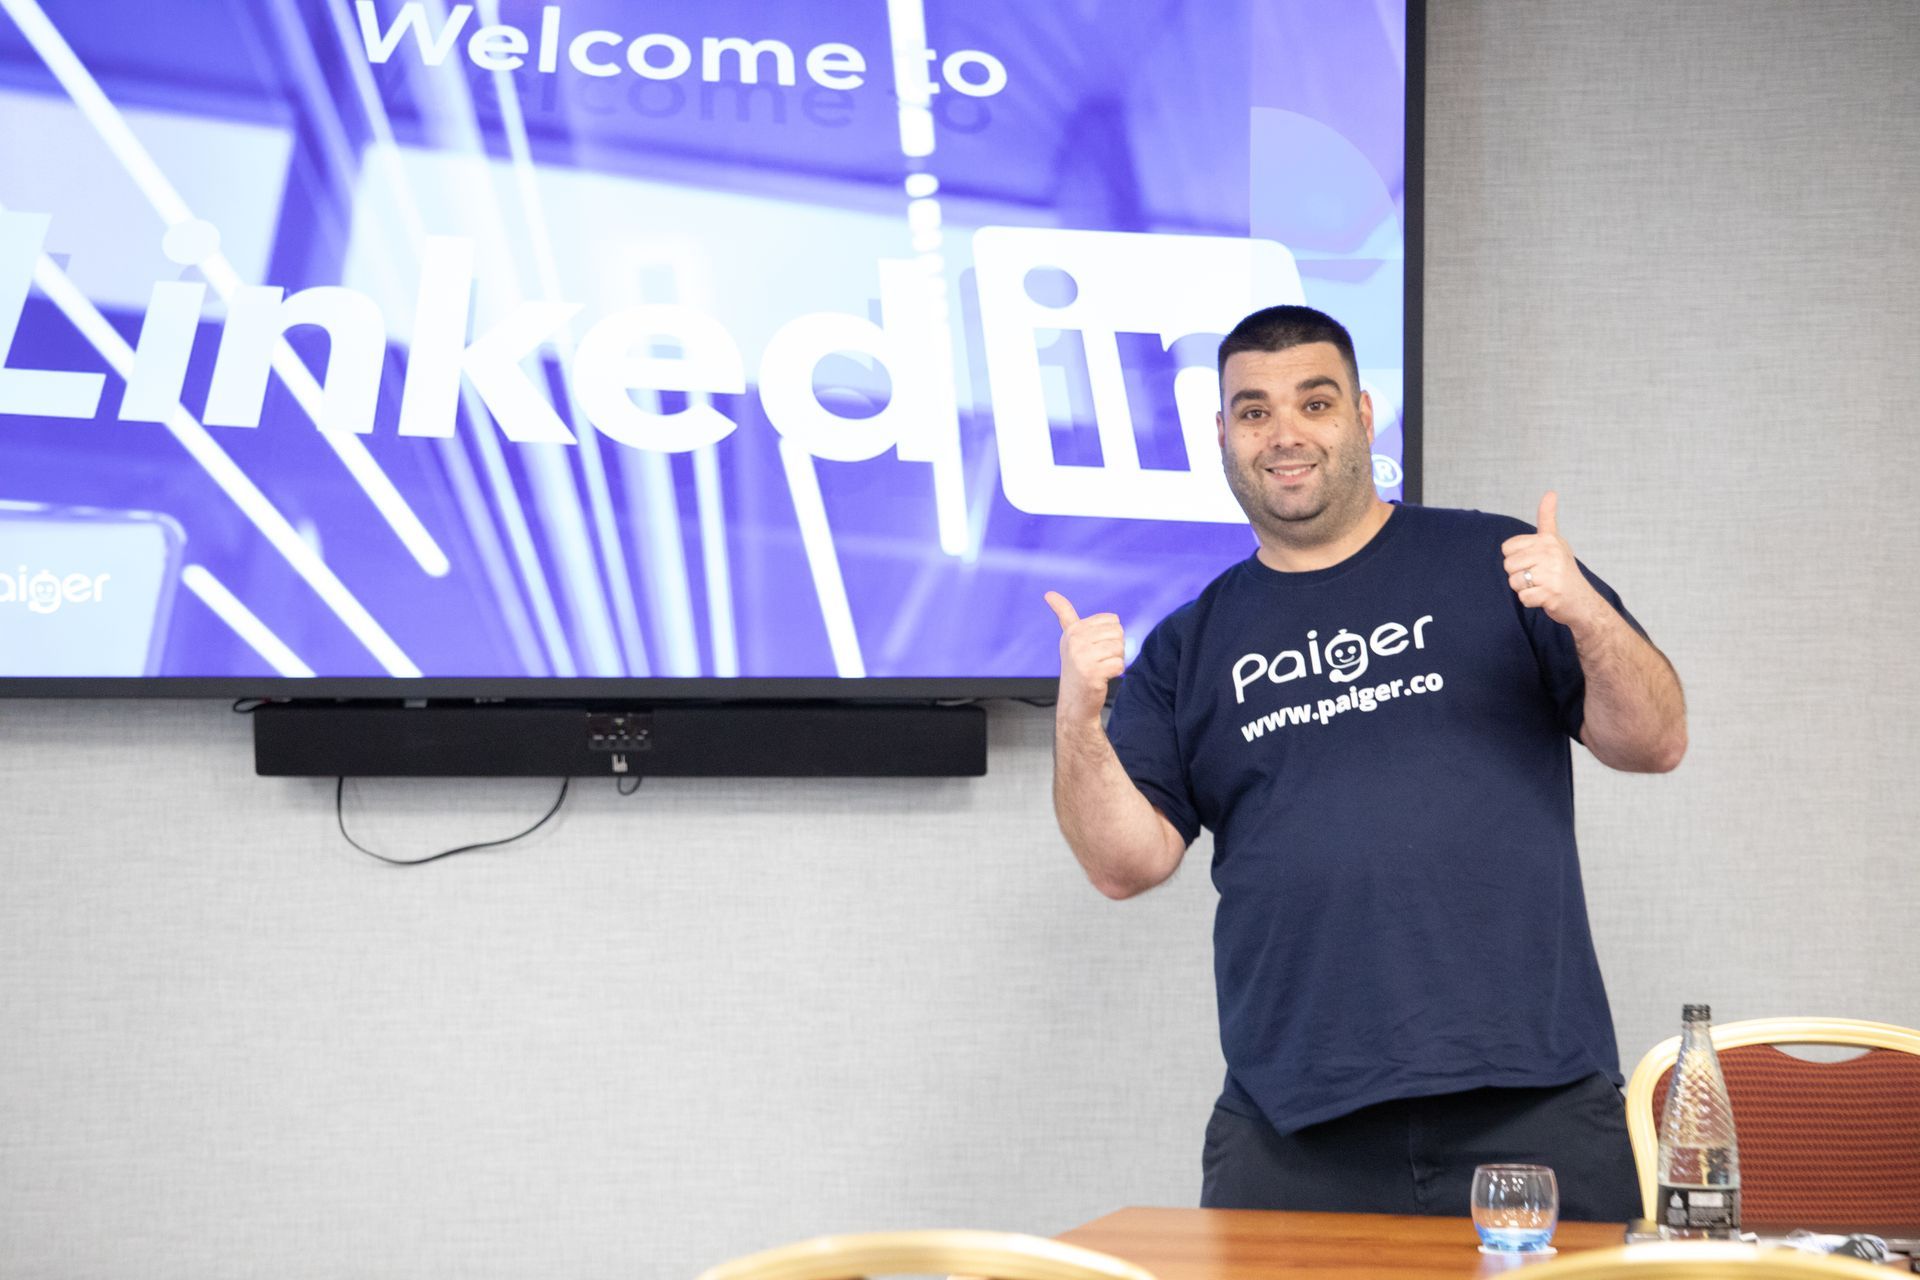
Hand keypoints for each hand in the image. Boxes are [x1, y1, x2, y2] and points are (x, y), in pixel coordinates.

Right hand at [1045, 591, 1124, 721]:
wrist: (1075, 702)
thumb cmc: (1078, 667)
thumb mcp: (1070, 638)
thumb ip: (1064, 614)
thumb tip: (1048, 593)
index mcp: (1073, 631)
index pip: (1112, 620)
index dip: (1111, 635)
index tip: (1095, 647)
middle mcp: (1075, 641)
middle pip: (1119, 633)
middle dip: (1115, 648)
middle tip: (1099, 660)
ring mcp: (1082, 657)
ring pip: (1120, 649)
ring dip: (1116, 661)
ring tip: (1100, 669)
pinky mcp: (1091, 673)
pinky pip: (1120, 665)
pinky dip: (1116, 673)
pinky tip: (1103, 678)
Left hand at [1501, 492, 1605, 628]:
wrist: (1581, 600)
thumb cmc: (1562, 569)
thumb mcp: (1556, 541)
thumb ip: (1547, 518)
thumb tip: (1551, 492)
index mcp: (1548, 540)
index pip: (1507, 548)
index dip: (1515, 558)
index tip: (1533, 561)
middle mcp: (1551, 553)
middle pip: (1508, 565)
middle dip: (1518, 575)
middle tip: (1538, 576)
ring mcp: (1552, 573)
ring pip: (1514, 582)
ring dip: (1524, 588)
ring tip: (1541, 585)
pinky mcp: (1551, 593)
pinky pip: (1523, 598)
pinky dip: (1530, 601)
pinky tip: (1544, 597)